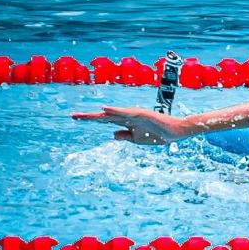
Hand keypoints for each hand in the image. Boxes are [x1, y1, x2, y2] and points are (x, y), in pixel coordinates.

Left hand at [71, 106, 190, 144]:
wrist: (175, 132)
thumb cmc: (158, 134)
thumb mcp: (138, 139)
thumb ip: (125, 136)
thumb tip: (112, 134)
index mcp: (126, 123)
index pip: (105, 120)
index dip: (91, 119)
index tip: (76, 119)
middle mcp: (127, 117)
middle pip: (105, 116)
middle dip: (89, 117)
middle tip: (72, 116)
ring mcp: (134, 115)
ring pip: (112, 114)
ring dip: (98, 115)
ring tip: (84, 115)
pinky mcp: (141, 114)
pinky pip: (125, 113)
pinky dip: (115, 111)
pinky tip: (104, 110)